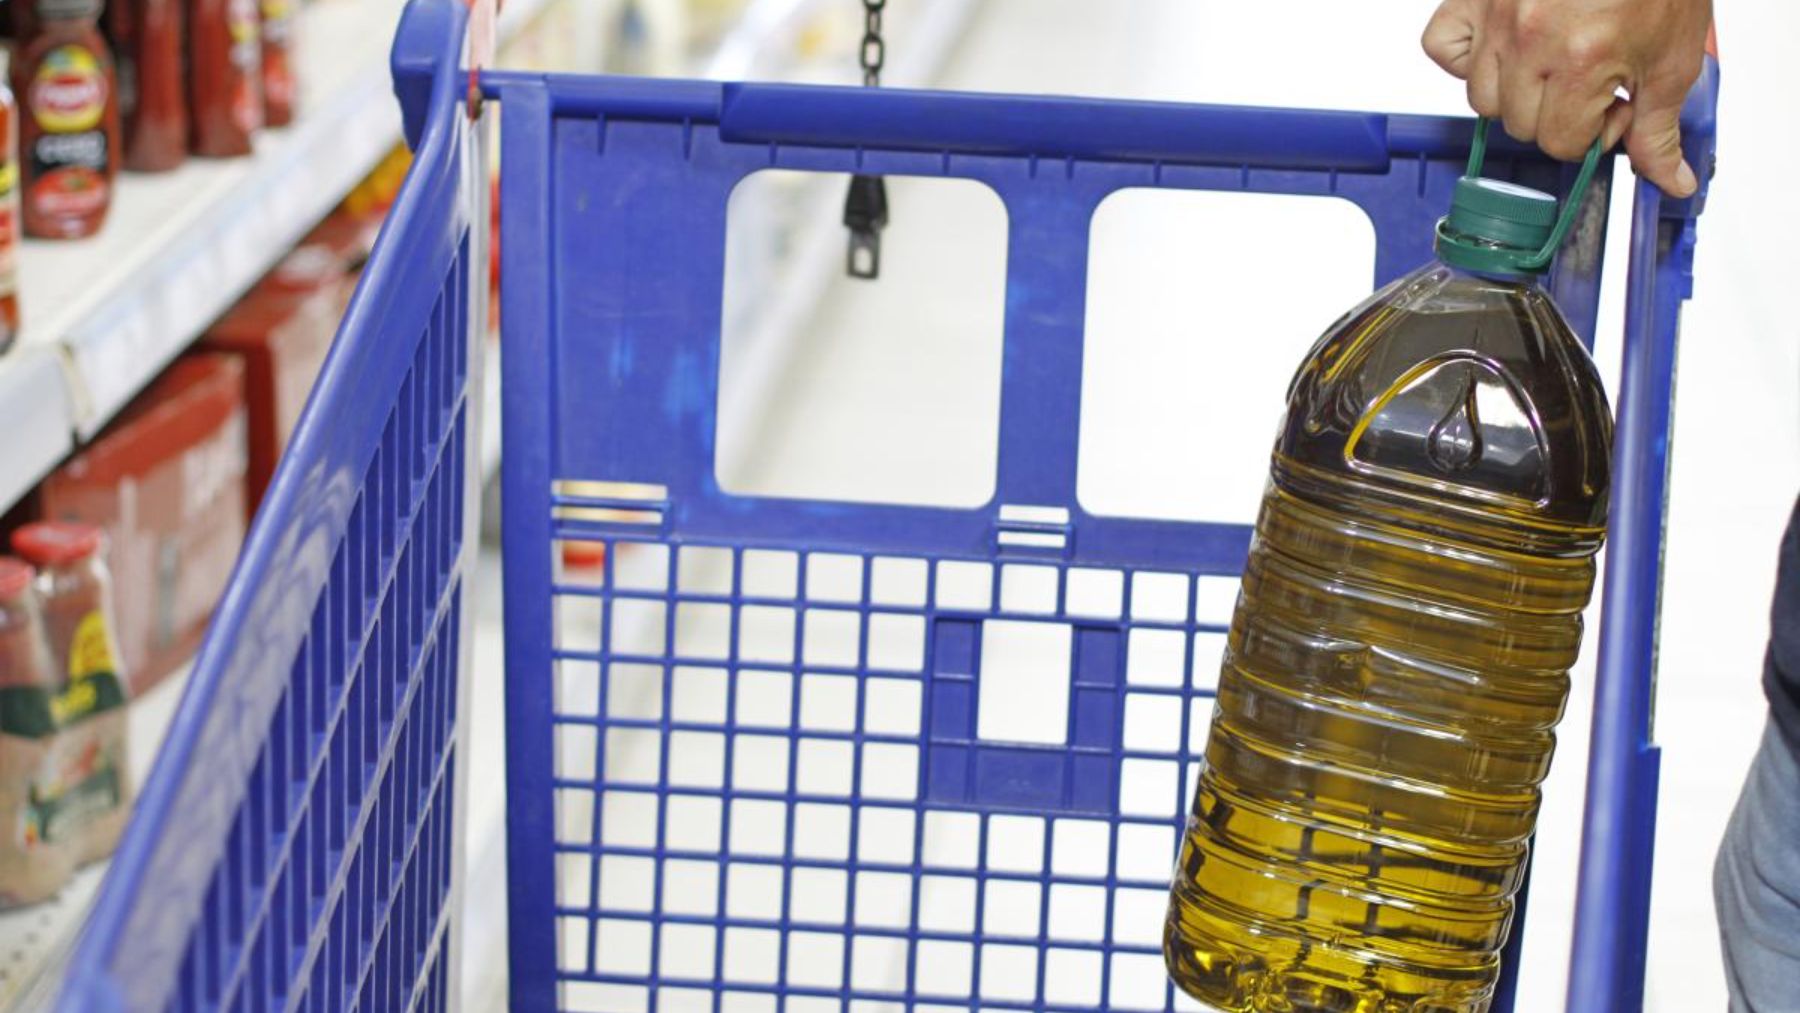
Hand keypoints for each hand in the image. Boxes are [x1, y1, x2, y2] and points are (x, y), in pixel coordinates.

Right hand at [1422, 0, 1711, 195]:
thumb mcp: (1673, 56)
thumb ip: (1660, 127)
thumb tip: (1670, 182)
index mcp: (1581, 62)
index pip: (1563, 143)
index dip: (1595, 131)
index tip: (1615, 103)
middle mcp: (1530, 42)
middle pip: (1523, 126)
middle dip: (1559, 113)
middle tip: (1591, 80)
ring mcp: (1495, 19)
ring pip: (1483, 98)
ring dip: (1516, 92)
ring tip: (1551, 64)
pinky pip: (1441, 47)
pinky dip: (1464, 58)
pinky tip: (1503, 51)